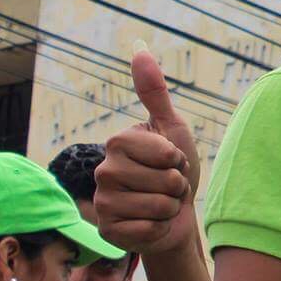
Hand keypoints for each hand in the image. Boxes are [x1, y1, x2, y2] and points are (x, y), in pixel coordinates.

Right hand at [94, 43, 202, 255]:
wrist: (176, 216)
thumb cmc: (175, 170)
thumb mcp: (173, 128)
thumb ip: (155, 92)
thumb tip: (139, 47)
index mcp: (117, 143)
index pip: (164, 153)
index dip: (178, 159)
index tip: (171, 161)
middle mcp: (102, 171)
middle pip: (163, 180)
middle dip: (177, 185)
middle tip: (168, 186)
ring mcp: (102, 203)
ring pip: (158, 206)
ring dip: (170, 207)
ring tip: (162, 204)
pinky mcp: (107, 233)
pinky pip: (148, 229)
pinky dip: (160, 228)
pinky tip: (152, 224)